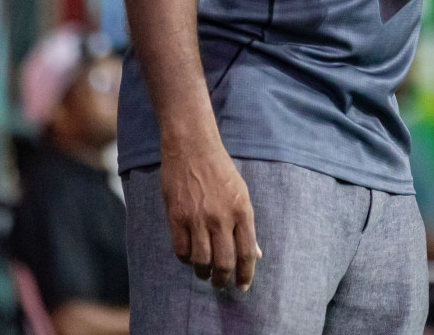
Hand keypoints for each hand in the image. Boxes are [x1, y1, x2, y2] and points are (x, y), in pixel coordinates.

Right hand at [160, 140, 261, 289]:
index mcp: (242, 211)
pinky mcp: (177, 217)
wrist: (192, 148)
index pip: (247, 253)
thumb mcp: (242, 193)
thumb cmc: (220, 170)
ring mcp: (198, 218)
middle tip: (221, 283)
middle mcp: (221, 217)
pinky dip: (185, 259)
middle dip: (223, 280)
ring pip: (201, 261)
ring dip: (203, 273)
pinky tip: (189, 257)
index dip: (246, 274)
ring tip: (204, 274)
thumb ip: (247, 225)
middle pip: (224, 262)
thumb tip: (256, 253)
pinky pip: (181, 250)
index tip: (243, 286)